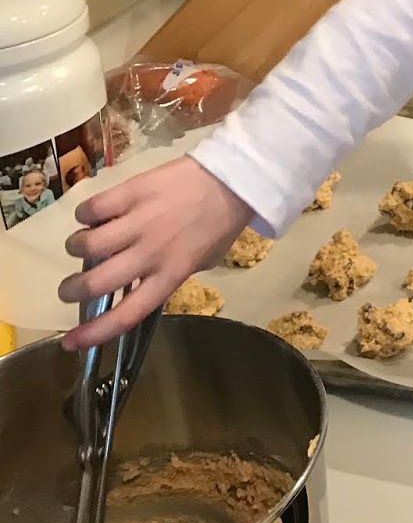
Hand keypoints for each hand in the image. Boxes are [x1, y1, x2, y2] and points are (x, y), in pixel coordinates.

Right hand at [59, 157, 251, 349]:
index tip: (69, 343)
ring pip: (88, 245)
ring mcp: (140, 221)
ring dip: (76, 248)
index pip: (126, 315)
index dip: (94, 333)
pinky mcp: (133, 191)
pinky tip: (92, 215)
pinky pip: (93, 208)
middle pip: (97, 283)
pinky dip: (84, 215)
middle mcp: (151, 253)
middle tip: (68, 288)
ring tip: (81, 245)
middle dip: (71, 291)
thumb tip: (138, 282)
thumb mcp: (201, 262)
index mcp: (170, 275)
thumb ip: (169, 275)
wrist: (233, 179)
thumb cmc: (220, 224)